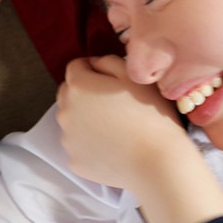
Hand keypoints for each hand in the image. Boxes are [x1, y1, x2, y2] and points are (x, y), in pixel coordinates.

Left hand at [56, 55, 188, 188]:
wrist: (157, 162)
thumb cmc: (150, 115)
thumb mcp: (134, 75)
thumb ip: (108, 61)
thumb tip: (95, 64)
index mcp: (79, 87)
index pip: (75, 67)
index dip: (94, 69)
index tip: (113, 80)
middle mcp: (65, 111)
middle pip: (69, 94)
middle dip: (86, 93)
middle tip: (114, 102)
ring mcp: (67, 139)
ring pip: (72, 120)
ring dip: (87, 118)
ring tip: (116, 126)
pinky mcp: (74, 161)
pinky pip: (79, 145)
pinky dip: (91, 143)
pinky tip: (113, 145)